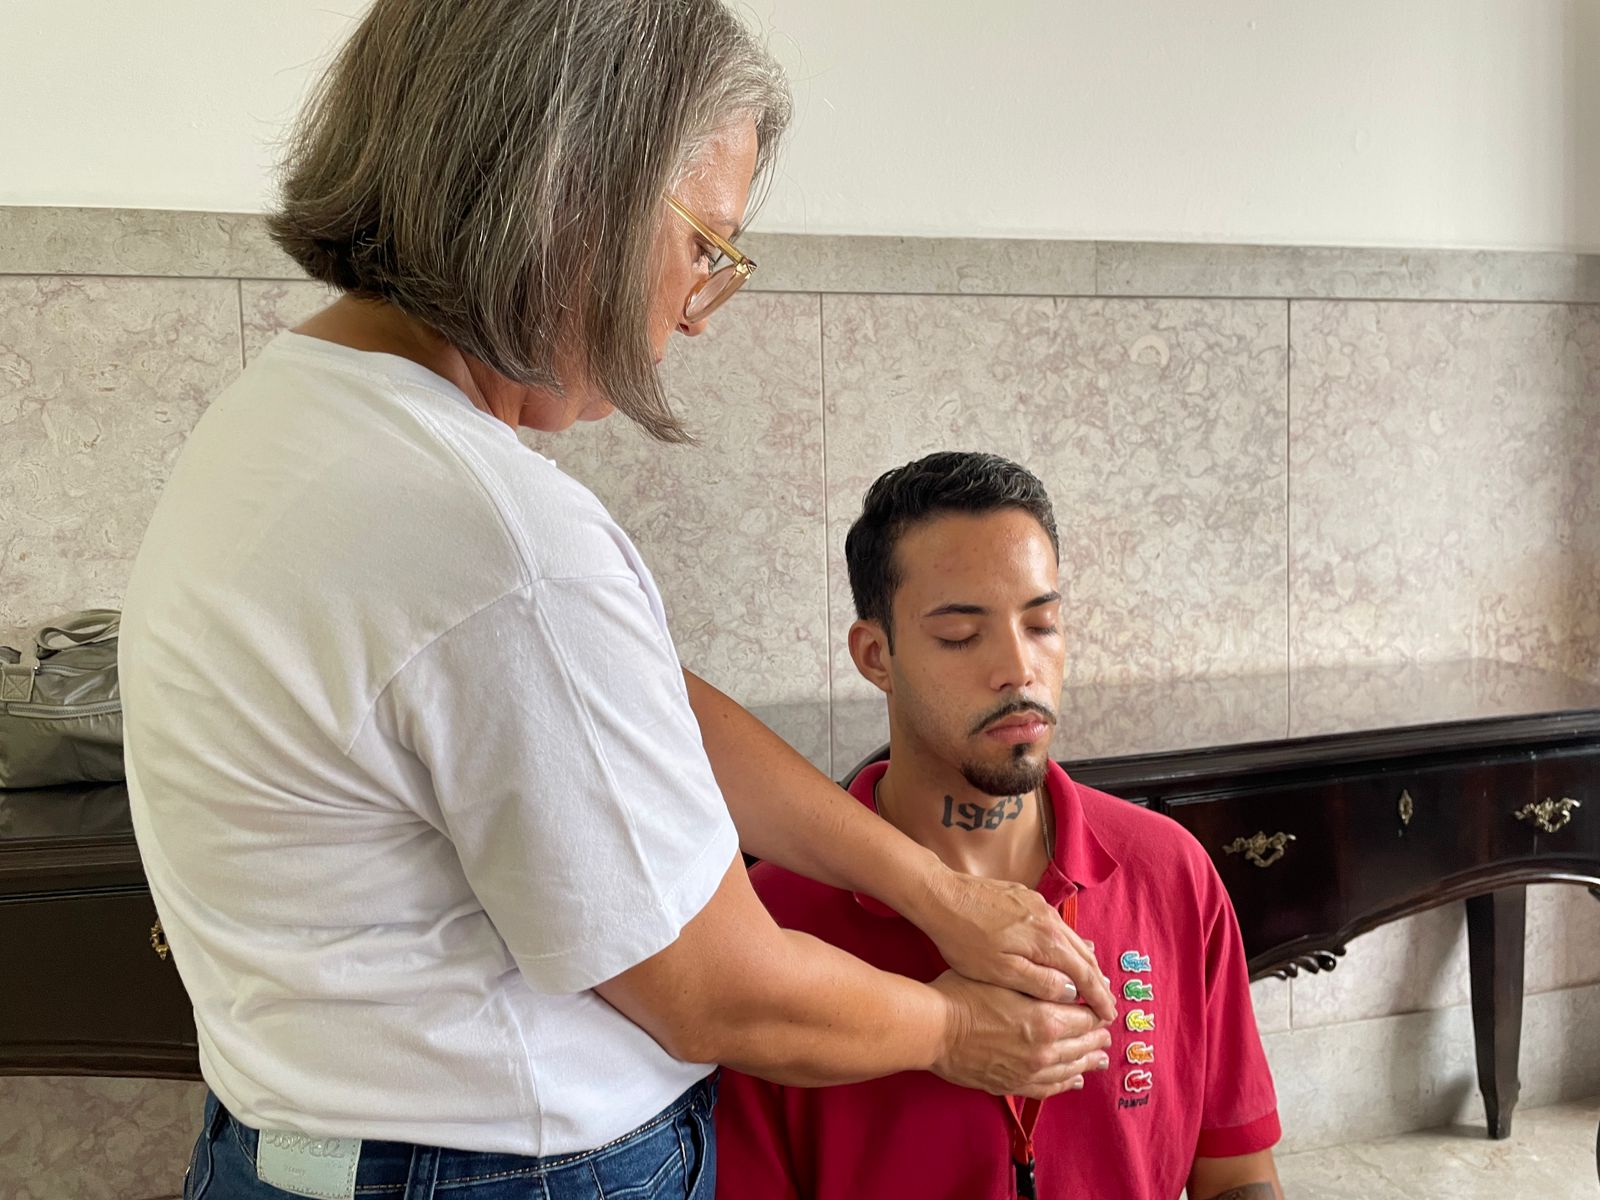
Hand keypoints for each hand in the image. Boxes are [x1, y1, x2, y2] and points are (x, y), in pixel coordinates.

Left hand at [913, 867, 1117, 1019]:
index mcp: (1047, 940)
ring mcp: (1039, 905)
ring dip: (1085, 963)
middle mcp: (1050, 919)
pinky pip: (1058, 927)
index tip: (1108, 1016)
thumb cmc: (964, 939)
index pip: (1084, 974)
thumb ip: (1038, 982)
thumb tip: (1071, 992)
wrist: (940, 895)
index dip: (1098, 998)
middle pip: (1084, 955)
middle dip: (1098, 982)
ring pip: (1072, 939)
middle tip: (1106, 1005)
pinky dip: (1068, 946)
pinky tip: (1065, 954)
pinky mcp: (1026, 898)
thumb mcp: (999, 970)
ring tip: (1092, 984)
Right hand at [930, 971, 1112, 1097]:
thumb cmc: (962, 995)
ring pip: (1071, 1068)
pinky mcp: (1014, 1084)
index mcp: (1046, 1020)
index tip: (1100, 1006)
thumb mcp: (1006, 976)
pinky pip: (1050, 1088)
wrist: (933, 1029)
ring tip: (1100, 1057)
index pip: (1087, 1017)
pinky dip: (1067, 1083)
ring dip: (1088, 1061)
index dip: (1097, 1011)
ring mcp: (1030, 1072)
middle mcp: (1044, 1050)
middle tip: (1105, 1031)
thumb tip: (1072, 981)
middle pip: (1084, 1044)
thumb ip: (1042, 982)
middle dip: (1097, 1037)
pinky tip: (1075, 1080)